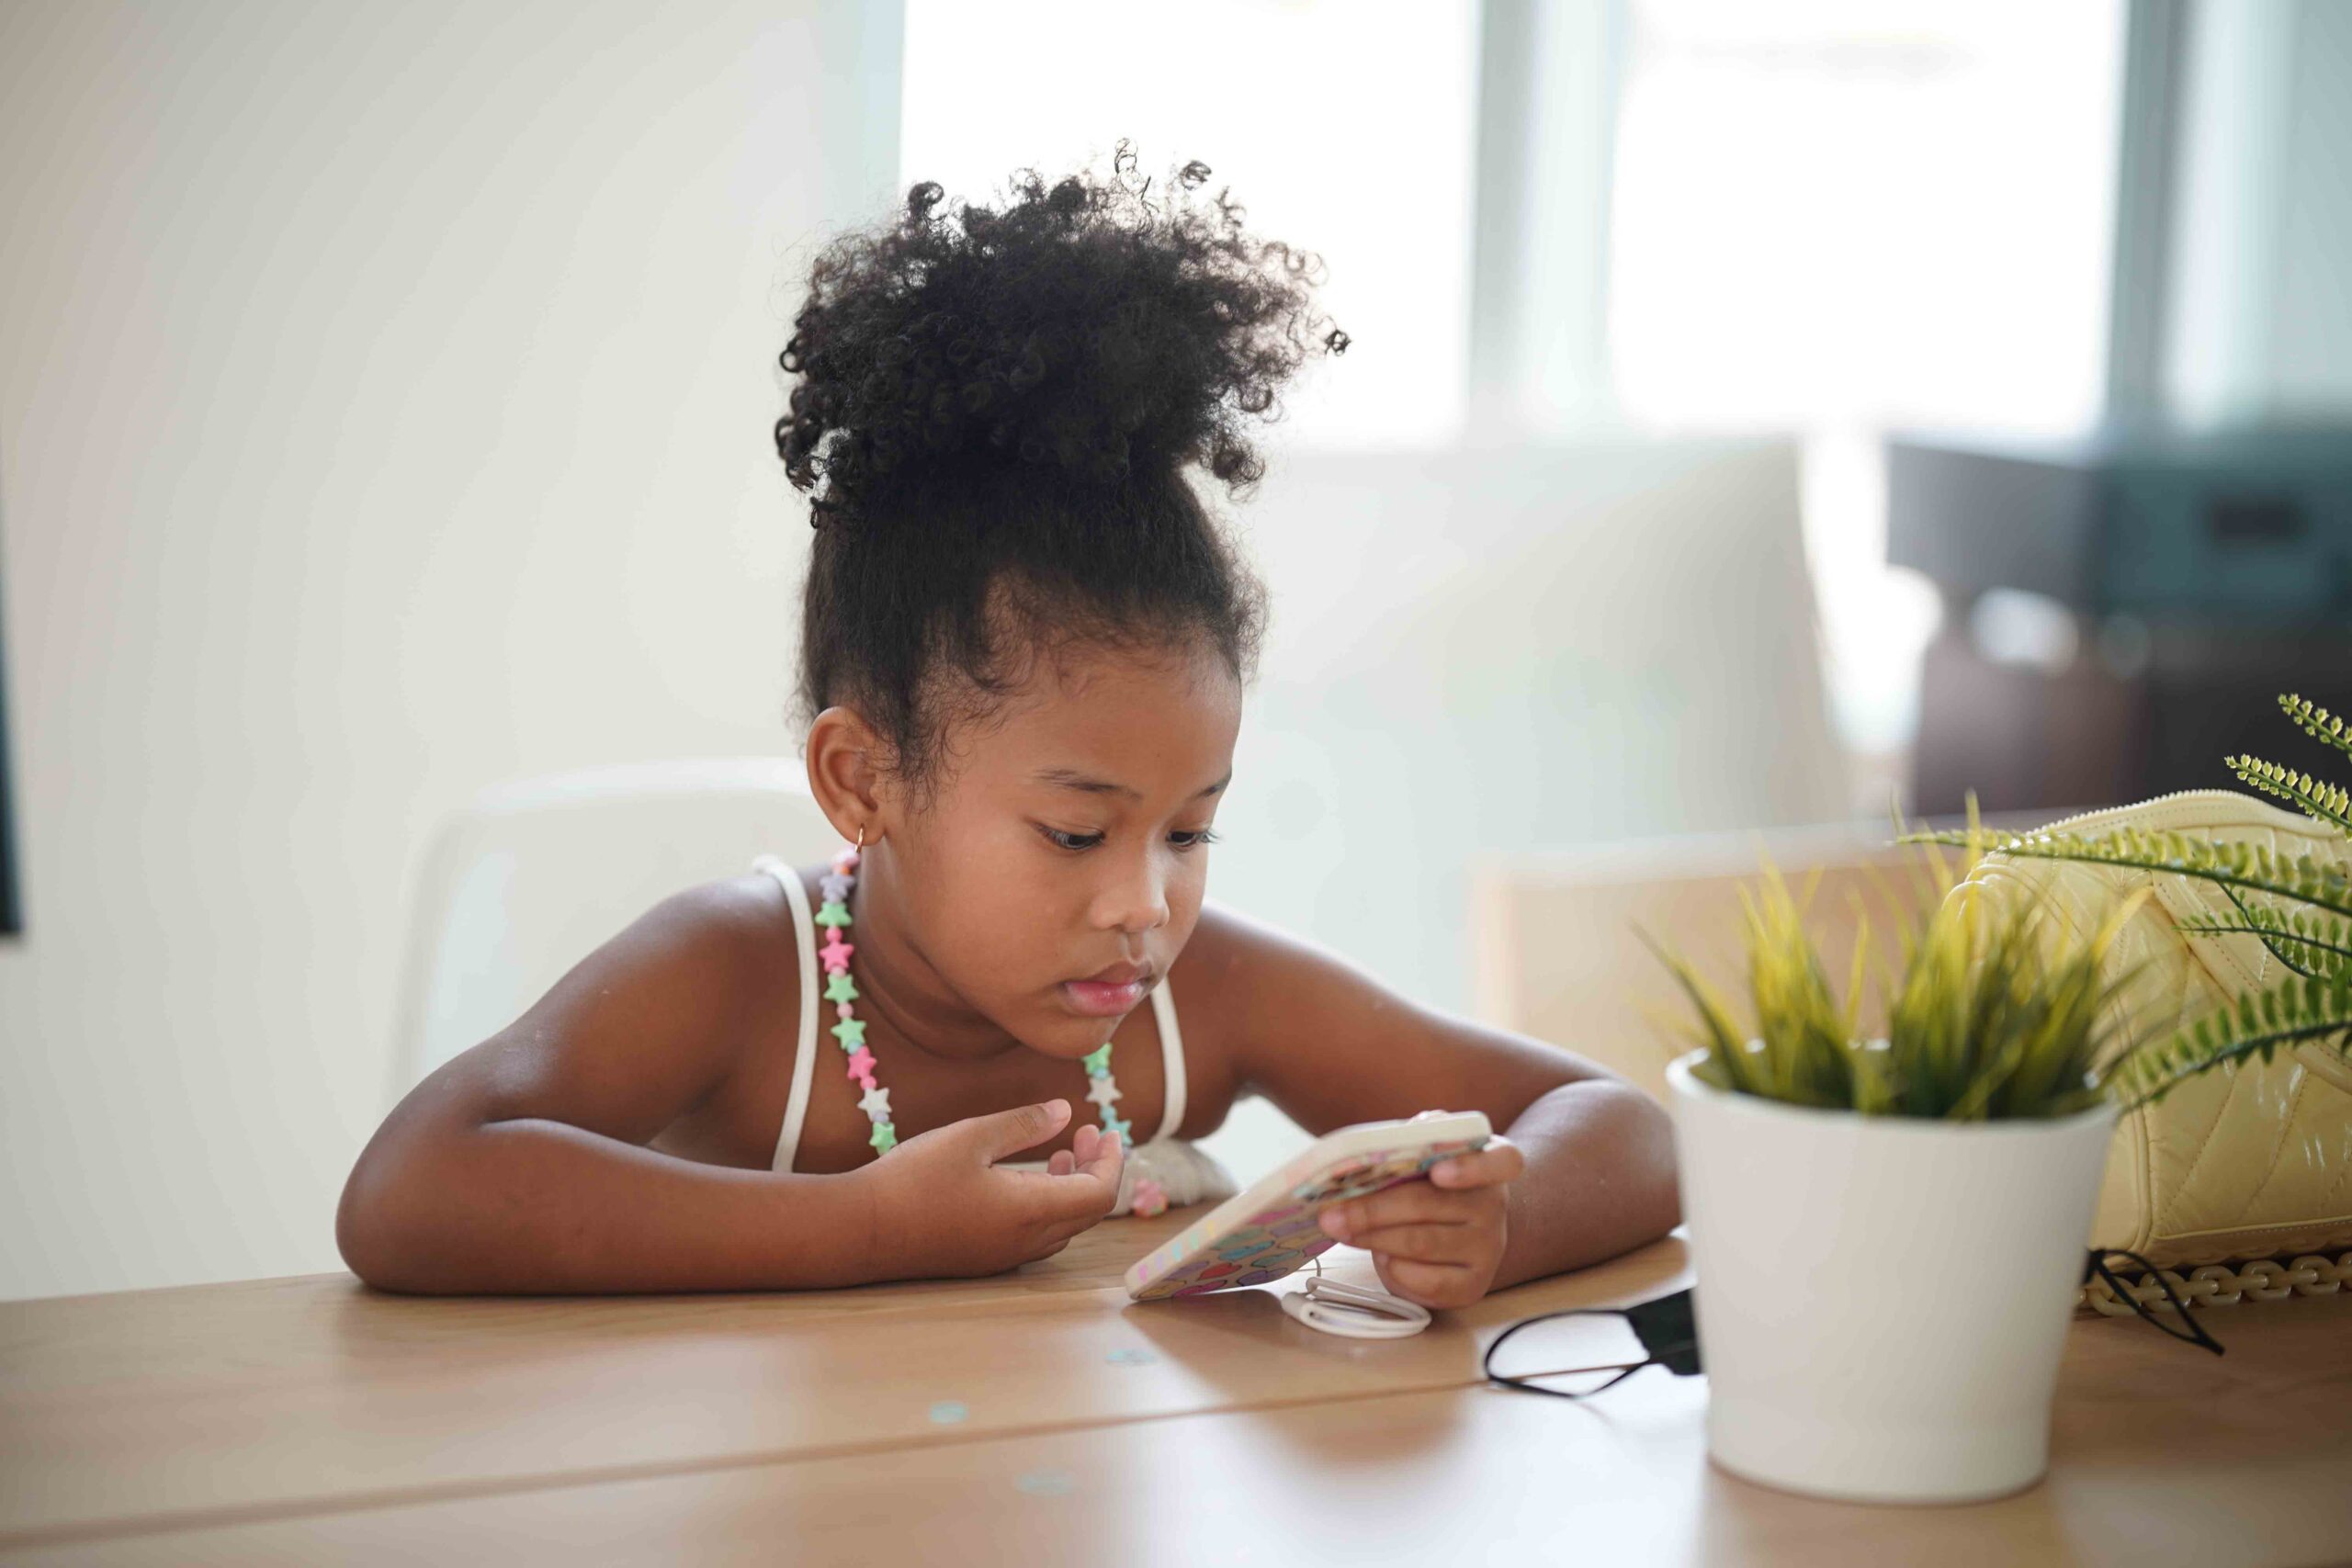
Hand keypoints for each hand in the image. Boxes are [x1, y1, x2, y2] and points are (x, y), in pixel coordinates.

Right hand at [862, 1098, 1124, 1279]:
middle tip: (1086, 1135)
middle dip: (1096, 1171)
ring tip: (1058, 1156)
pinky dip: (1048, 1207)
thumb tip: (1067, 1113)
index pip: (1100, 1195)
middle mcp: (1025, 1242)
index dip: (1112, 1162)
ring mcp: (1004, 1256)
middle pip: (1088, 1213)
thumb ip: (1024, 1124)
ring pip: (1064, 1227)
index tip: (1107, 1131)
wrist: (862, 1230)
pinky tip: (1023, 1182)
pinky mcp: (984, 1260)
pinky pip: (1037, 1237)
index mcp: (1030, 1212)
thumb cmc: (913, 1178)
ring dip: (1072, 1191)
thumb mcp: (971, 1137)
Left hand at [1316, 1137, 1524, 1309]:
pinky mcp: (1471, 1286)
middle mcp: (1495, 1207)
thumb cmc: (1434, 1184)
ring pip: (1421, 1243)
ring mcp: (1487, 1249)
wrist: (1460, 1230)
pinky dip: (1393, 1269)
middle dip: (1373, 1209)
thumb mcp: (1432, 1153)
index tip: (1437, 1171)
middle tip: (1332, 1213)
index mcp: (1491, 1163)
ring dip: (1372, 1238)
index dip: (1471, 1167)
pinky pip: (1425, 1281)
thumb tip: (1395, 1137)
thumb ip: (1418, 1139)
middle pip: (1431, 1205)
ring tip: (1341, 1230)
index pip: (1504, 1162)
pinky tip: (1378, 1256)